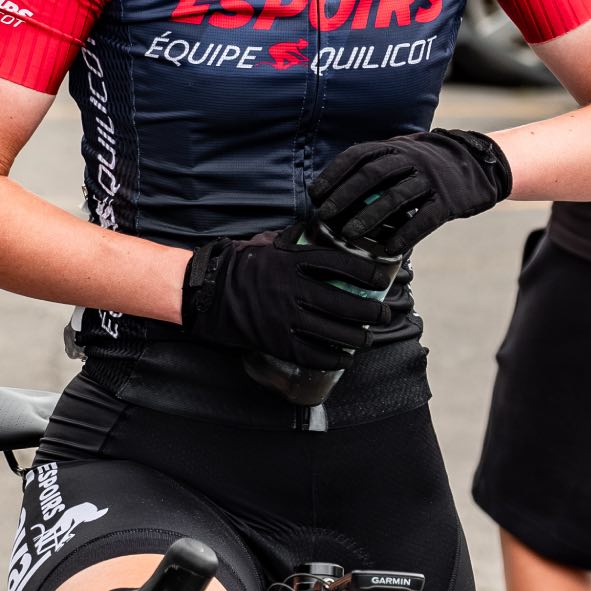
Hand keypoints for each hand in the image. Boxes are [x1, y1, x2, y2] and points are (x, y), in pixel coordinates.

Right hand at [181, 225, 391, 370]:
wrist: (206, 291)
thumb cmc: (239, 264)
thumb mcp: (269, 243)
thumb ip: (297, 241)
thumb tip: (322, 232)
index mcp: (291, 260)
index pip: (339, 264)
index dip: (366, 272)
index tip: (383, 277)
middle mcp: (291, 289)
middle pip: (343, 302)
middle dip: (370, 311)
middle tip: (384, 314)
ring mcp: (283, 317)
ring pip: (332, 331)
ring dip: (358, 337)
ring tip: (369, 337)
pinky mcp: (275, 341)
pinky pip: (311, 354)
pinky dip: (333, 358)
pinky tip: (345, 358)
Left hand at [309, 128, 512, 256]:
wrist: (480, 163)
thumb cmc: (430, 165)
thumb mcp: (404, 153)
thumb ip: (378, 165)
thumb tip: (338, 191)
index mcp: (396, 146)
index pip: (358, 156)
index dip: (334, 174)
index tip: (315, 194)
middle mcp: (412, 158)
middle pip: (372, 175)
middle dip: (344, 196)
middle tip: (325, 216)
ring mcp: (431, 179)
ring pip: (395, 197)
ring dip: (369, 217)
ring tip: (348, 234)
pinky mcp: (449, 201)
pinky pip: (423, 219)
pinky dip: (404, 235)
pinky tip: (387, 250)